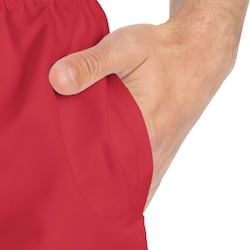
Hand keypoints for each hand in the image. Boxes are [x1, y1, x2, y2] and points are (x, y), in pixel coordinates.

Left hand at [49, 16, 235, 206]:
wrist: (200, 51)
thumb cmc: (162, 50)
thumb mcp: (124, 47)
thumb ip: (89, 63)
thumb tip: (56, 80)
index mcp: (144, 135)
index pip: (101, 174)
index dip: (73, 185)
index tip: (49, 188)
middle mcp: (153, 156)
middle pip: (111, 191)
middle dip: (82, 198)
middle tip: (50, 196)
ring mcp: (158, 162)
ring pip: (125, 194)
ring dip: (100, 197)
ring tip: (66, 201)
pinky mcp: (158, 158)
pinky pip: (136, 188)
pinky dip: (117, 192)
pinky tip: (93, 195)